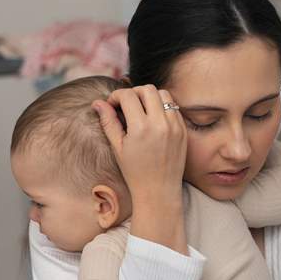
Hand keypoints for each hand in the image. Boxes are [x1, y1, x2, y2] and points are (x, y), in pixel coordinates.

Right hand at [92, 85, 186, 205]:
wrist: (158, 190)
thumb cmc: (135, 172)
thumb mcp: (117, 147)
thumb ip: (108, 122)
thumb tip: (97, 103)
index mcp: (141, 128)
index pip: (128, 95)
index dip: (116, 96)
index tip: (112, 104)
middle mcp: (160, 124)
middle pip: (147, 89)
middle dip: (133, 92)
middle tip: (126, 105)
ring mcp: (174, 126)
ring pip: (163, 94)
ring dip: (150, 97)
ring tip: (141, 110)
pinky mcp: (183, 130)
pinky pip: (173, 107)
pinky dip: (162, 107)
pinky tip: (153, 119)